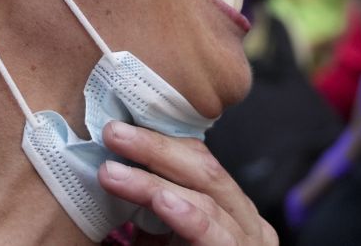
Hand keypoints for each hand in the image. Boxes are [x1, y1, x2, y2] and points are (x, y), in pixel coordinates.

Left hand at [98, 121, 277, 245]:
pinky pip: (216, 236)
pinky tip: (162, 201)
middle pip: (205, 169)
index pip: (199, 163)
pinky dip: (188, 216)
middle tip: (113, 132)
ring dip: (155, 180)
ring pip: (209, 196)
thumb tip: (110, 174)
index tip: (119, 126)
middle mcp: (247, 223)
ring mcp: (249, 243)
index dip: (161, 140)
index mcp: (230, 213)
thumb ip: (151, 218)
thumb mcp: (164, 245)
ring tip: (114, 170)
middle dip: (156, 148)